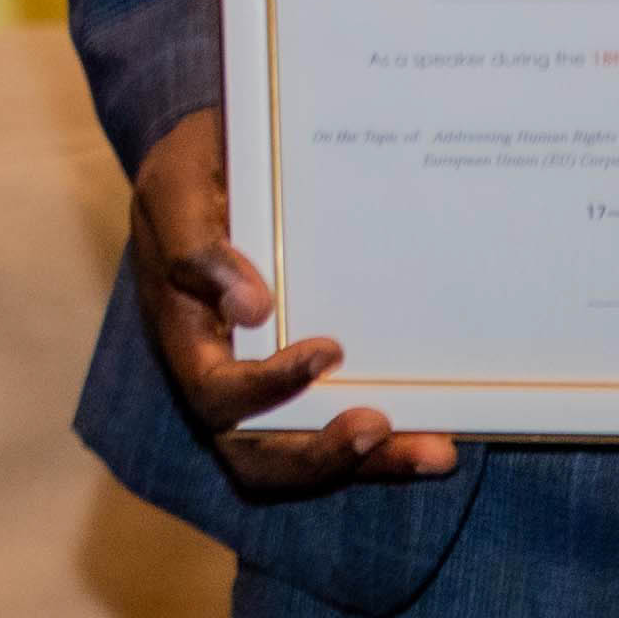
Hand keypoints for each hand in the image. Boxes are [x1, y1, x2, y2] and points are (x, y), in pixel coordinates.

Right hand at [130, 105, 454, 498]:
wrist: (224, 153)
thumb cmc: (196, 169)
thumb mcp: (178, 186)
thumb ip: (197, 245)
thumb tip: (251, 308)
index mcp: (186, 333)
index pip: (214, 392)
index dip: (267, 389)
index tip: (328, 350)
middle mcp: (224, 372)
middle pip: (255, 452)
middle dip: (319, 456)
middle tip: (378, 428)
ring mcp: (270, 382)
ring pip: (304, 454)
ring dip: (369, 464)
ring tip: (435, 452)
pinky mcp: (312, 376)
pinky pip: (342, 425)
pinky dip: (389, 442)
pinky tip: (440, 435)